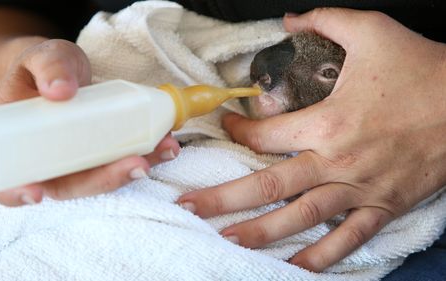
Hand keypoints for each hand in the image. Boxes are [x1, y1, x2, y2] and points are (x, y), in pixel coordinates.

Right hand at [0, 38, 179, 205]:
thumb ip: (48, 66)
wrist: (61, 71)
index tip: (36, 193)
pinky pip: (119, 161)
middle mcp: (44, 162)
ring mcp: (75, 162)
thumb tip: (60, 90)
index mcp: (13, 146)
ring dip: (133, 169)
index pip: (3, 182)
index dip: (15, 194)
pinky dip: (144, 155)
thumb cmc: (42, 68)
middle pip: (67, 186)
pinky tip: (166, 144)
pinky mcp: (101, 154)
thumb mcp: (41, 57)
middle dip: (104, 180)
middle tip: (136, 165)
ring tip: (165, 150)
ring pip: (100, 178)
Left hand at [177, 8, 445, 271]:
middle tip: (189, 208)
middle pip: (269, 185)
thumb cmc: (420, 70)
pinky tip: (294, 269)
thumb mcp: (372, 31)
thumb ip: (325, 21)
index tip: (226, 127)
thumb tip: (290, 19)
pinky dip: (322, 257)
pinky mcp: (383, 205)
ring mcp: (359, 188)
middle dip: (224, 198)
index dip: (237, 131)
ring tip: (227, 241)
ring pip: (301, 217)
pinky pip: (348, 238)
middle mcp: (337, 161)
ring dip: (261, 232)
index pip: (265, 134)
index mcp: (327, 122)